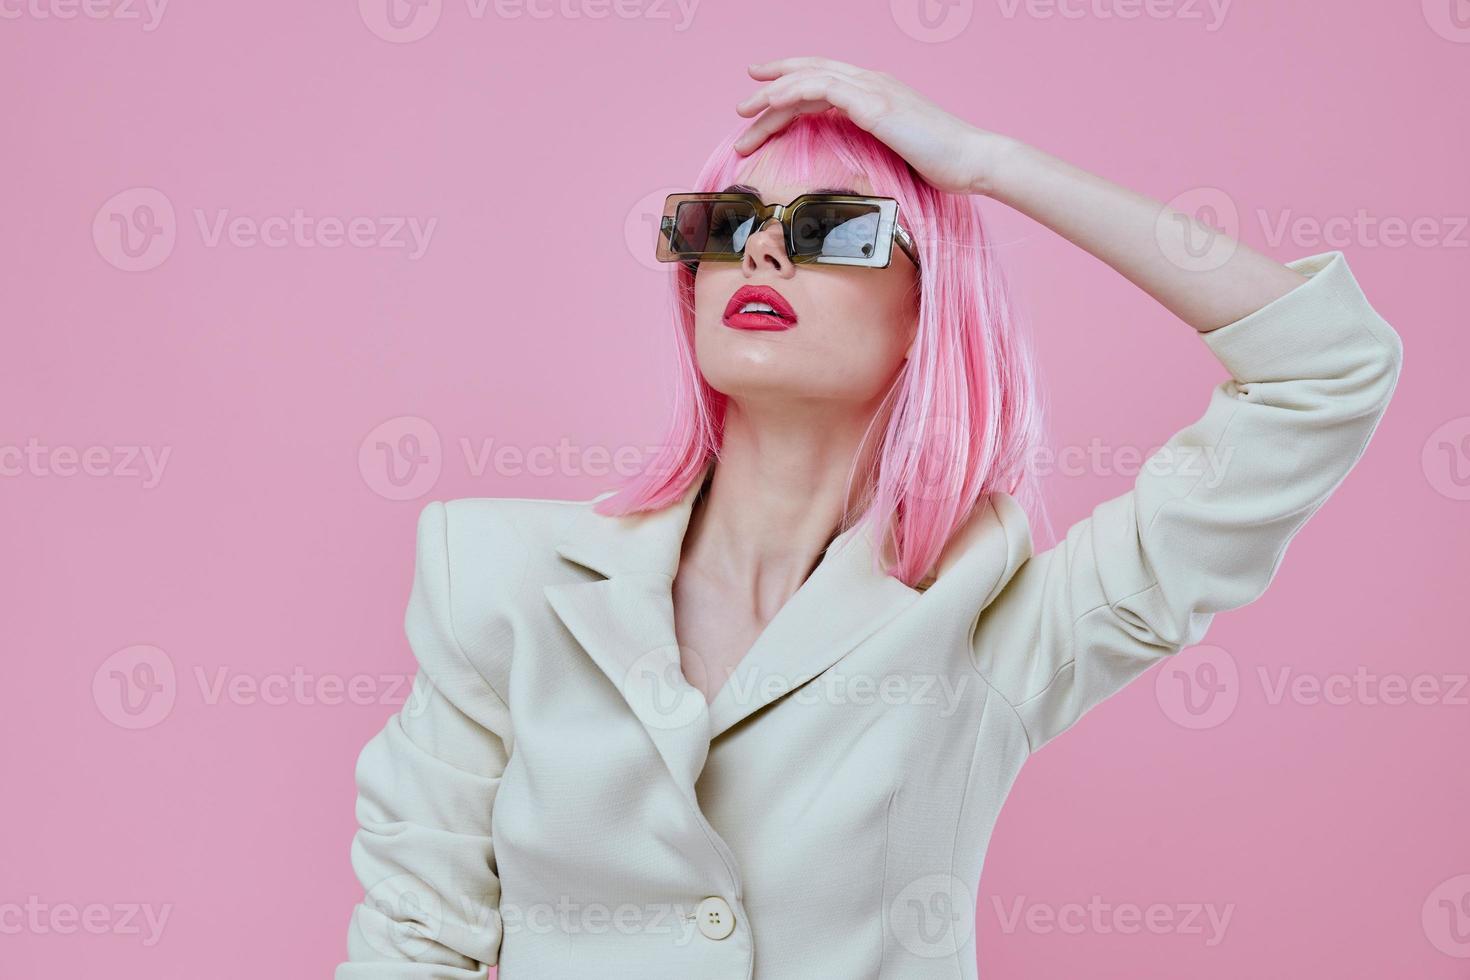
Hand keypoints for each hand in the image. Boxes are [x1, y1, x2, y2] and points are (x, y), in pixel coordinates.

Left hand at [734, 57, 1004, 196]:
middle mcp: (872, 82)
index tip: (762, 94)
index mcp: (876, 92)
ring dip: (772, 93)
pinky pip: (822, 89)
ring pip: (809, 79)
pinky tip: (773, 106)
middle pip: (809, 73)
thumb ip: (873, 148)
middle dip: (771, 85)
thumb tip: (851, 164)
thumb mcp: (899, 152)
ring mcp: (873, 89)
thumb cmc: (943, 164)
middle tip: (742, 104)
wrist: (972, 160)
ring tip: (745, 113)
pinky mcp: (874, 104)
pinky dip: (793, 94)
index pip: (824, 79)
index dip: (789, 81)